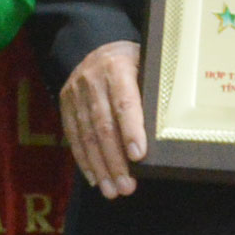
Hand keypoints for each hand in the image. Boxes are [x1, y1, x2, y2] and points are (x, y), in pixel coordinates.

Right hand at [61, 41, 146, 199]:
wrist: (94, 44)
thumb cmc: (132, 61)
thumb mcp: (146, 64)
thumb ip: (153, 91)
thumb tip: (169, 127)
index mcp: (117, 67)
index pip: (124, 102)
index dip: (131, 129)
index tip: (138, 155)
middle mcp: (92, 80)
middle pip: (103, 125)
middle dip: (115, 160)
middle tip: (127, 187)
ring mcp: (76, 93)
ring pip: (87, 135)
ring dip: (100, 167)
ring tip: (113, 191)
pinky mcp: (65, 104)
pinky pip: (73, 136)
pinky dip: (84, 160)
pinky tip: (95, 179)